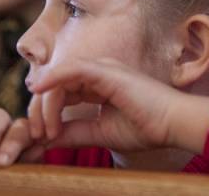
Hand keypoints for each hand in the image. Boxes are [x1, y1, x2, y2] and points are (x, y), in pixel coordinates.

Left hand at [30, 57, 208, 153]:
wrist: (172, 124)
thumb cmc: (145, 127)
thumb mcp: (100, 133)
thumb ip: (73, 133)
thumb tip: (45, 140)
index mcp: (97, 85)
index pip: (61, 93)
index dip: (46, 113)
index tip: (40, 138)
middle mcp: (97, 72)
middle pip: (55, 85)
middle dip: (40, 110)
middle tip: (36, 135)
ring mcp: (101, 68)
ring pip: (59, 79)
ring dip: (46, 104)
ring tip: (46, 130)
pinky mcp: (105, 70)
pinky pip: (71, 69)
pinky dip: (53, 78)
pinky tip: (39, 91)